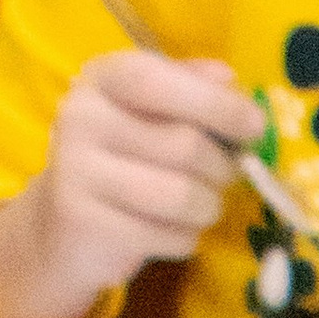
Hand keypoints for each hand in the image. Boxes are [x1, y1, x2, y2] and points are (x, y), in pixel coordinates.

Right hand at [29, 48, 267, 316]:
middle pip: (186, 145)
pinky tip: (168, 231)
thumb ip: (191, 88)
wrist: (63, 226)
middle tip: (223, 176)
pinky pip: (169, 236)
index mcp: (103, 78)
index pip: (159, 80)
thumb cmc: (127, 159)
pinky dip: (185, 239)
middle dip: (223, 168)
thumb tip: (229, 78)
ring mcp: (74, 170)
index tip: (256, 126)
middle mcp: (80, 116)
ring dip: (208, 207)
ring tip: (200, 205)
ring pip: (183, 196)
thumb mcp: (153, 112)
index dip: (215, 104)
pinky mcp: (82, 223)